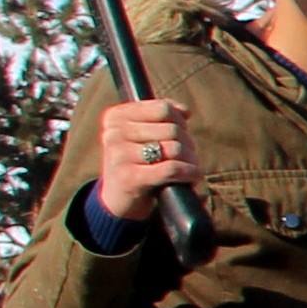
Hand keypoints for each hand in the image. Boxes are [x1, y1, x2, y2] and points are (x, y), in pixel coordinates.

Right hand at [90, 95, 201, 225]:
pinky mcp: (130, 178)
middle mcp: (114, 133)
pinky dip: (189, 173)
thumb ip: (161, 116)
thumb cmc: (137, 162)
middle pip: (172, 129)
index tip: (181, 132)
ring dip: (190, 159)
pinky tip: (192, 176)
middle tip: (188, 155)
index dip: (179, 121)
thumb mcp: (142, 134)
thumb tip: (186, 111)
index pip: (163, 108)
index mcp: (116, 117)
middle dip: (188, 143)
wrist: (118, 199)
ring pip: (174, 148)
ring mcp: (120, 155)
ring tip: (189, 166)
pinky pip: (172, 168)